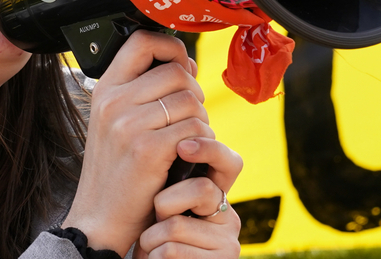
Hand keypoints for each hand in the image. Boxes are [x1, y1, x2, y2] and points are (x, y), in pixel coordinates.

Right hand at [61, 31, 210, 254]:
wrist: (100, 216)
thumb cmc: (115, 170)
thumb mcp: (116, 121)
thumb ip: (144, 90)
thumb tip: (185, 63)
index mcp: (105, 89)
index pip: (142, 40)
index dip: (171, 46)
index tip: (181, 66)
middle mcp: (114, 101)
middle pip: (176, 71)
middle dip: (194, 92)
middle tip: (189, 115)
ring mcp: (129, 125)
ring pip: (190, 100)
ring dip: (201, 119)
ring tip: (188, 138)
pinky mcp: (148, 149)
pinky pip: (195, 128)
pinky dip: (202, 141)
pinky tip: (189, 154)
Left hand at [138, 138, 243, 258]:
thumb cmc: (153, 236)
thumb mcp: (164, 203)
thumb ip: (174, 175)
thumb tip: (168, 134)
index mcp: (219, 197)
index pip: (228, 163)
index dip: (209, 149)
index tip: (181, 146)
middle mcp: (229, 219)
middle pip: (200, 189)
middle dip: (165, 203)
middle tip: (156, 217)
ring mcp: (227, 244)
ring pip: (175, 225)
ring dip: (151, 236)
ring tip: (151, 245)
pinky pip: (171, 250)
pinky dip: (152, 255)